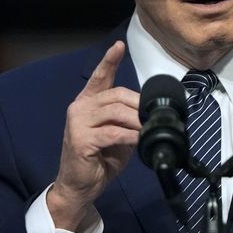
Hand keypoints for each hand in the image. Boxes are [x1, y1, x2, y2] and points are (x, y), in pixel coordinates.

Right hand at [47, 41, 140, 232]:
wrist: (79, 187)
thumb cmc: (98, 160)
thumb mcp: (117, 136)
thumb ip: (127, 121)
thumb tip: (149, 114)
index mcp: (88, 103)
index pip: (99, 77)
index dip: (110, 60)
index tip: (119, 46)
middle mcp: (80, 108)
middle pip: (116, 95)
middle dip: (139, 104)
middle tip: (154, 116)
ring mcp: (78, 122)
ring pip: (116, 112)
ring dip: (137, 120)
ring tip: (149, 128)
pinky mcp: (81, 139)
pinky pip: (112, 132)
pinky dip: (129, 135)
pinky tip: (138, 138)